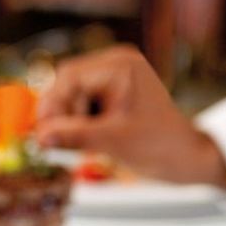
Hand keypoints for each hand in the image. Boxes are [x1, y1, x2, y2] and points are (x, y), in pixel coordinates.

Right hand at [36, 45, 225, 189]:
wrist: (185, 159)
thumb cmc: (160, 147)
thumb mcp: (112, 142)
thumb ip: (74, 136)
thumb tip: (40, 136)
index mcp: (120, 67)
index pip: (69, 78)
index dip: (51, 106)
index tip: (40, 133)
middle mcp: (115, 66)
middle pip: (67, 86)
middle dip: (59, 115)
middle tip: (51, 143)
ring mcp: (114, 80)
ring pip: (71, 98)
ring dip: (68, 123)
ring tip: (77, 148)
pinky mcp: (112, 96)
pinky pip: (82, 106)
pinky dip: (77, 125)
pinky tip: (86, 143)